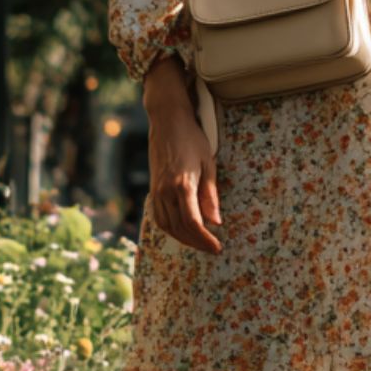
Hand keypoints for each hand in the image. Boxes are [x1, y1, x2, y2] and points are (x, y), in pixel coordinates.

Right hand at [142, 56, 221, 253]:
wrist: (167, 121)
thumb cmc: (192, 139)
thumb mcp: (209, 164)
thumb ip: (210, 196)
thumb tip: (215, 222)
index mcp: (182, 185)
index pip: (193, 223)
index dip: (205, 239)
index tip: (217, 247)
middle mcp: (166, 191)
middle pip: (180, 228)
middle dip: (196, 243)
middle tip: (212, 248)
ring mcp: (156, 191)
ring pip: (167, 226)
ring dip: (183, 239)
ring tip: (199, 242)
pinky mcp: (152, 189)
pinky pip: (159, 217)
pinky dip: (171, 229)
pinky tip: (182, 231)